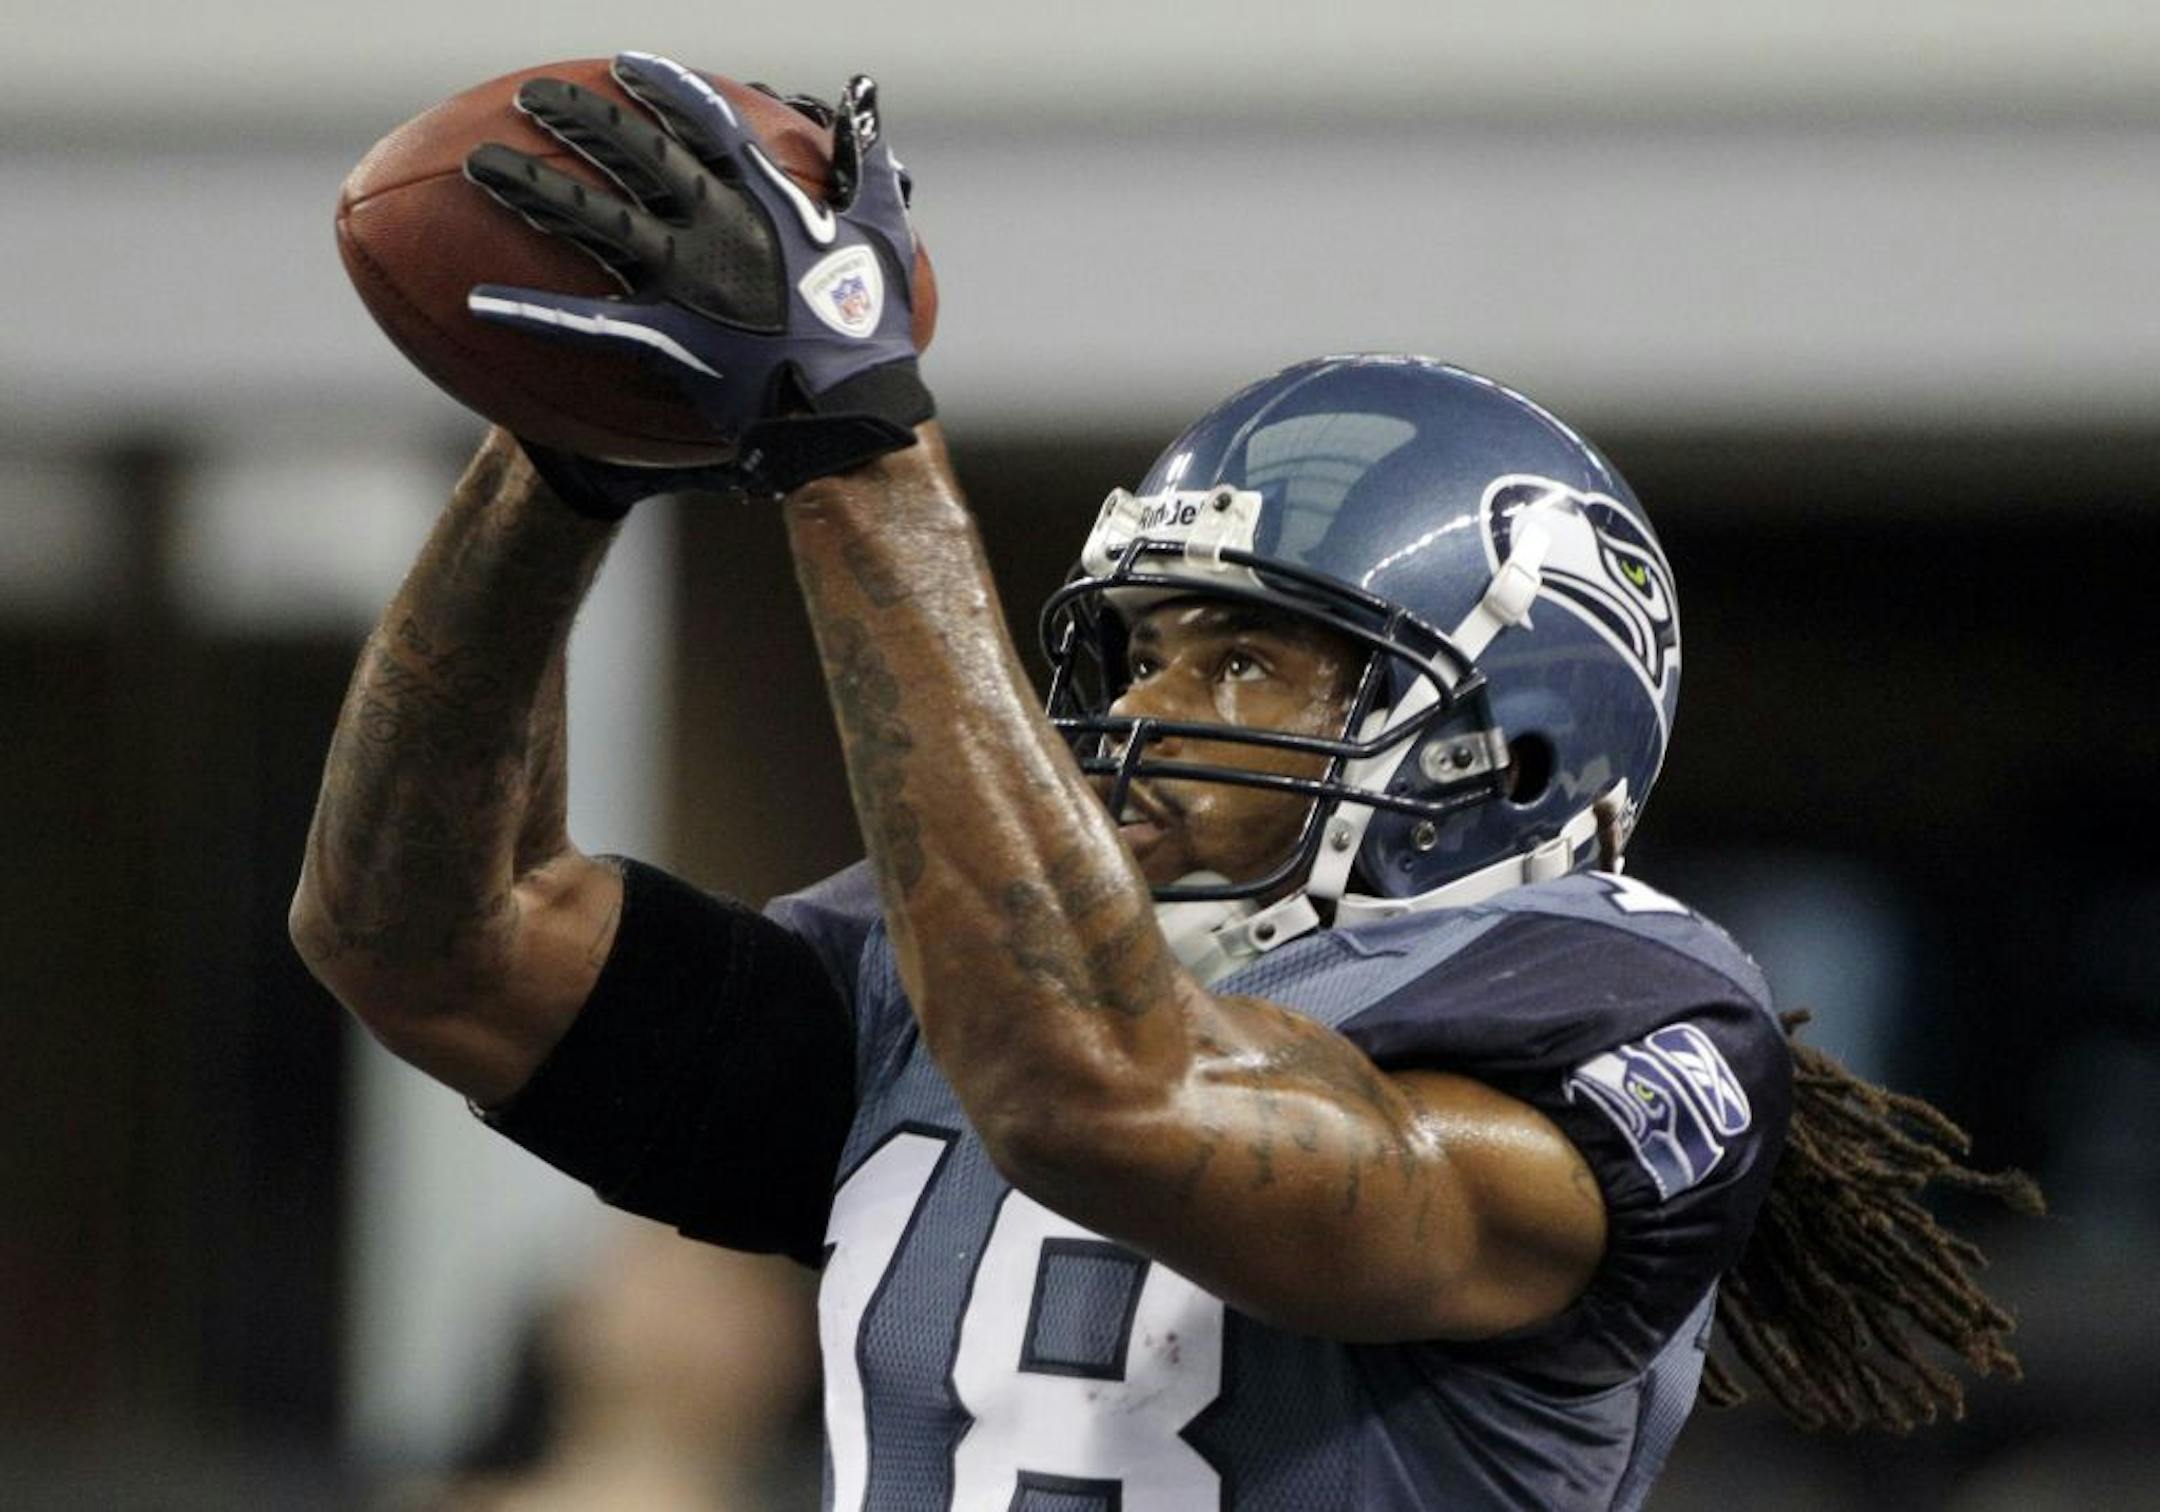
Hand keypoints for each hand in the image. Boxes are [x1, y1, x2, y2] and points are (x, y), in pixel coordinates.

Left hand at [463, 53, 932, 498]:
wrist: (856, 404)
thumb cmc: (877, 324)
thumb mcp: (886, 225)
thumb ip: (868, 156)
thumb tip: (863, 92)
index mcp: (765, 196)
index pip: (705, 123)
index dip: (664, 88)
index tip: (626, 66)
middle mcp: (715, 225)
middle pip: (633, 155)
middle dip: (579, 118)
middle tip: (532, 99)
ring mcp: (686, 279)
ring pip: (594, 220)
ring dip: (533, 187)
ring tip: (482, 164)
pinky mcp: (667, 337)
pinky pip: (587, 324)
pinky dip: (531, 313)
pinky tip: (477, 302)